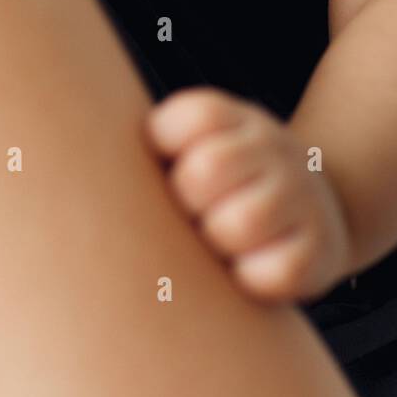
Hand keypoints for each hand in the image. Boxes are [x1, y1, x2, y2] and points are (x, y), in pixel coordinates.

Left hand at [145, 87, 352, 303]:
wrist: (313, 212)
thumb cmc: (223, 187)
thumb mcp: (194, 145)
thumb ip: (151, 145)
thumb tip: (77, 160)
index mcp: (235, 117)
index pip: (190, 118)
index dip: (167, 149)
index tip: (170, 166)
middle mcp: (274, 146)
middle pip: (204, 171)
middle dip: (186, 203)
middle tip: (190, 215)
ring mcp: (302, 195)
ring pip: (237, 223)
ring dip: (216, 243)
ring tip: (217, 241)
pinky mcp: (319, 251)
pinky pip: (268, 273)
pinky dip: (247, 279)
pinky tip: (245, 269)